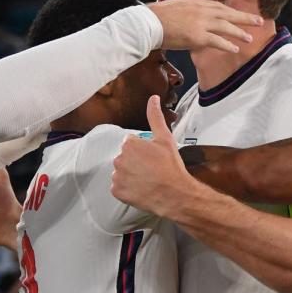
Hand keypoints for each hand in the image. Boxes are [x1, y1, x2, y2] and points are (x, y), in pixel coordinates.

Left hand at [111, 96, 196, 216]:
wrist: (174, 194)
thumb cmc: (171, 166)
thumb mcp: (165, 139)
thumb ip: (155, 117)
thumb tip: (153, 97)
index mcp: (129, 144)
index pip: (131, 144)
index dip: (143, 151)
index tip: (153, 158)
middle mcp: (119, 158)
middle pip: (125, 158)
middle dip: (135, 162)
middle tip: (151, 170)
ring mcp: (117, 176)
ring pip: (121, 172)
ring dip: (130, 176)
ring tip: (147, 181)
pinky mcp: (116, 191)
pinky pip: (119, 188)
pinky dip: (127, 189)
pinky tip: (140, 190)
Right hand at [146, 0, 262, 52]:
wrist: (148, 23)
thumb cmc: (156, 17)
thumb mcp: (175, 7)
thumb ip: (186, 11)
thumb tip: (189, 17)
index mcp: (195, 2)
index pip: (218, 6)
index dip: (231, 11)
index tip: (240, 14)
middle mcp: (201, 10)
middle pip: (228, 13)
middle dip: (244, 17)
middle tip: (259, 20)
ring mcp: (201, 23)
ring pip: (226, 26)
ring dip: (240, 32)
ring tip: (251, 38)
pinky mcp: (198, 36)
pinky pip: (217, 41)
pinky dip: (228, 44)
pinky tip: (236, 48)